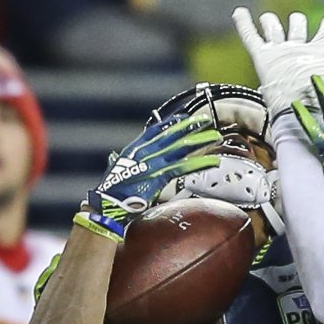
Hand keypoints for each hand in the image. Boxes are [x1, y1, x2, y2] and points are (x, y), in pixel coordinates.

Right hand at [81, 107, 229, 241]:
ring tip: (216, 136)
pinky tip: (212, 161)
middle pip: (172, 135)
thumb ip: (119, 162)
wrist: (107, 206)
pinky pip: (183, 168)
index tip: (184, 116)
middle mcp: (144, 152)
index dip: (171, 123)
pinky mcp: (159, 177)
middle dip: (190, 126)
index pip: (155, 130)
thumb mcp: (115, 171)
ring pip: (181, 148)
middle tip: (206, 120)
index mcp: (134, 149)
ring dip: (200, 141)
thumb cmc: (111, 193)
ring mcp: (152, 163)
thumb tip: (115, 157)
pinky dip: (199, 164)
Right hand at [231, 9, 323, 120]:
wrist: (297, 106)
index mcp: (317, 56)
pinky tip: (239, 11)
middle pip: (297, 30)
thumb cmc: (320, 88)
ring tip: (269, 19)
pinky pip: (251, 38)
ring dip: (272, 23)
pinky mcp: (262, 58)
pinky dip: (244, 24)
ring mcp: (279, 55)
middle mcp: (298, 53)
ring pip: (274, 32)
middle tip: (298, 18)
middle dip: (297, 22)